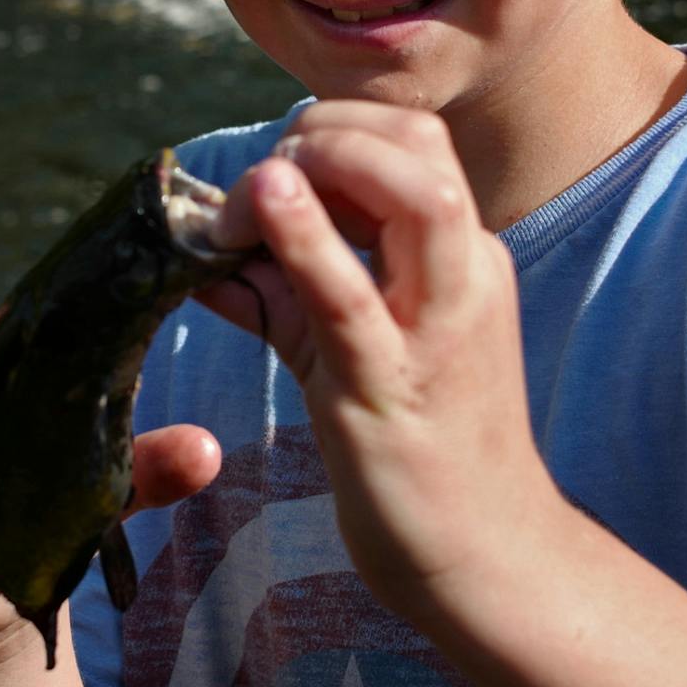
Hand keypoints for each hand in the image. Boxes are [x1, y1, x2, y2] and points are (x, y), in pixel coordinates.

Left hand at [200, 103, 557, 621]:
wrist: (484, 557)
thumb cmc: (415, 447)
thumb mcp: (343, 349)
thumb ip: (280, 292)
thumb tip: (201, 251)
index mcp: (461, 258)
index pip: (410, 138)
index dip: (333, 130)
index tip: (275, 174)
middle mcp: (464, 276)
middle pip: (417, 141)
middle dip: (328, 130)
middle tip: (265, 183)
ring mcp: (438, 328)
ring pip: (412, 194)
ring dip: (328, 162)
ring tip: (267, 182)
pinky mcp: (395, 387)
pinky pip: (352, 294)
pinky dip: (307, 238)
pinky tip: (266, 202)